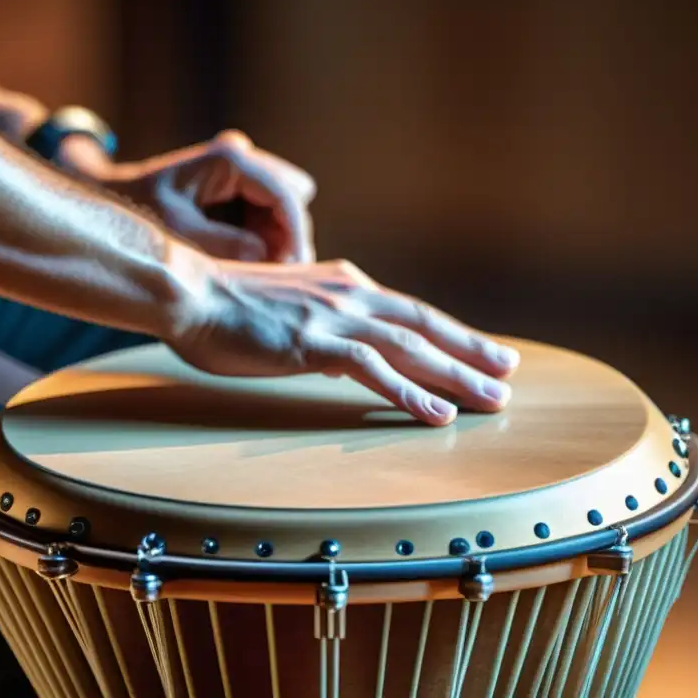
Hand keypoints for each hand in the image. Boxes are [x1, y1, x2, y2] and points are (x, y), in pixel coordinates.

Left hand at [105, 130, 315, 263]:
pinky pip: (269, 218)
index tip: (298, 274)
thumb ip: (223, 246)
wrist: (113, 202)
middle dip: (286, 241)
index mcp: (229, 160)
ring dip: (275, 244)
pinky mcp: (241, 189)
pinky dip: (263, 243)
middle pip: (291, 203)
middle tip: (271, 282)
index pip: (285, 196)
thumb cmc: (139, 215)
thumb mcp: (177, 233)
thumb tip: (266, 258)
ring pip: (283, 213)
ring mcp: (244, 171)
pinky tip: (244, 266)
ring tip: (252, 276)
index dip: (297, 237)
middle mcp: (243, 156)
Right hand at [165, 244, 519, 425]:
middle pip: (425, 324)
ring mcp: (334, 316)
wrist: (188, 292)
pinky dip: (410, 393)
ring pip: (412, 346)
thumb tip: (343, 352)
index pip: (410, 311)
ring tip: (493, 398)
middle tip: (509, 372)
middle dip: (471, 350)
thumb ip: (322, 322)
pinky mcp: (314, 342)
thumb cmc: (226, 305)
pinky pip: (374, 370)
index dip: (450, 331)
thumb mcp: (287, 306)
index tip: (481, 349)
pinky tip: (437, 413)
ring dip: (457, 374)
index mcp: (344, 284)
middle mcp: (349, 294)